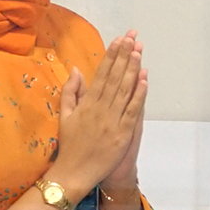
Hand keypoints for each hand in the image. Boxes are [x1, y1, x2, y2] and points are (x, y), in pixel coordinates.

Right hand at [48, 33, 146, 190]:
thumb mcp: (65, 116)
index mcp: (86, 103)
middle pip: (115, 77)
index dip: (111, 56)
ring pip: (124, 90)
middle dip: (124, 56)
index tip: (119, 40)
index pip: (101, 74)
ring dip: (132, 69)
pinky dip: (139, 95)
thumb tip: (75, 69)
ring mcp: (112, 121)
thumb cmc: (70, 145)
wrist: (74, 173)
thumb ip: (70, 92)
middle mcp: (100, 109)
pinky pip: (132, 111)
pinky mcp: (122, 133)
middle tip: (132, 36)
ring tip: (139, 51)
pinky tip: (144, 79)